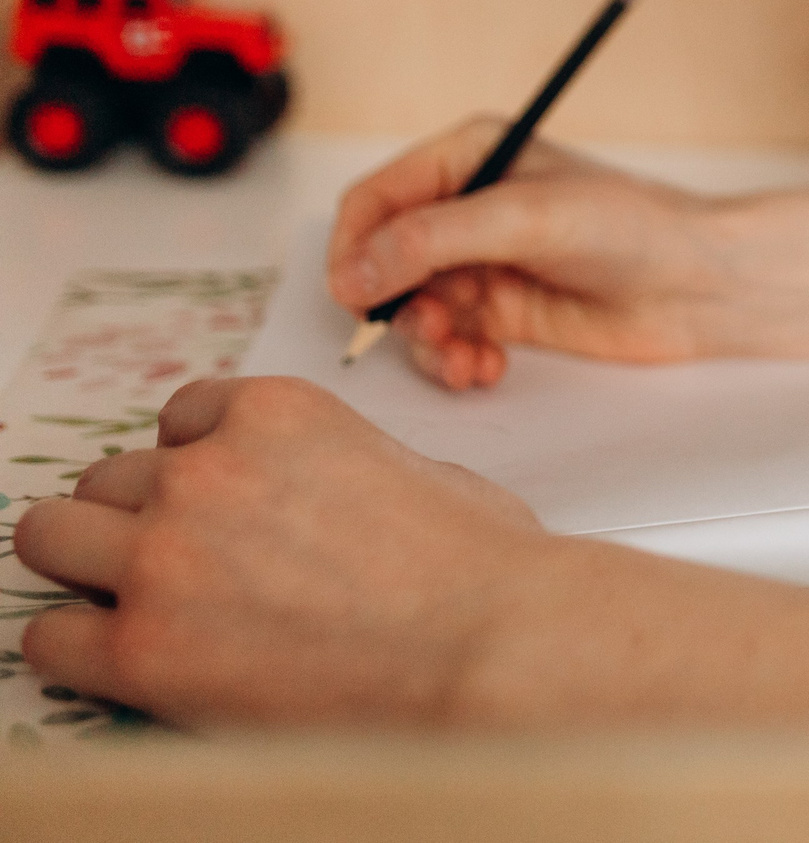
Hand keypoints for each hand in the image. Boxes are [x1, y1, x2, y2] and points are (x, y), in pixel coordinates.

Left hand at [14, 377, 545, 724]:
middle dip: (138, 519)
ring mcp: (165, 559)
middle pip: (105, 479)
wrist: (493, 649)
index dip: (198, 465)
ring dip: (92, 569)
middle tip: (183, 565)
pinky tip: (133, 661)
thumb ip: (343, 466)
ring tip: (147, 608)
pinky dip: (78, 648)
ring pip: (51, 537)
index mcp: (276, 412)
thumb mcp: (419, 470)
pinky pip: (49, 638)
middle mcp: (206, 472)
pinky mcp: (143, 651)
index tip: (218, 506)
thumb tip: (326, 497)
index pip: (178, 418)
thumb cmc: (483, 567)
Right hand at [328, 116, 750, 388]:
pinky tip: (485, 371)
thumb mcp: (528, 219)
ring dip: (427, 341)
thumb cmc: (634, 228)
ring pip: (412, 309)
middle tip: (432, 328)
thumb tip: (354, 270)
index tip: (354, 294)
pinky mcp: (503, 312)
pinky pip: (448, 341)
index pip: (375, 199)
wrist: (700, 285)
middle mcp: (469, 209)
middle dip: (396, 304)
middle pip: (384, 261)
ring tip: (465, 358)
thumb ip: (436, 239)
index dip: (353, 246)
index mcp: (469, 157)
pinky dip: (455, 360)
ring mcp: (484, 263)